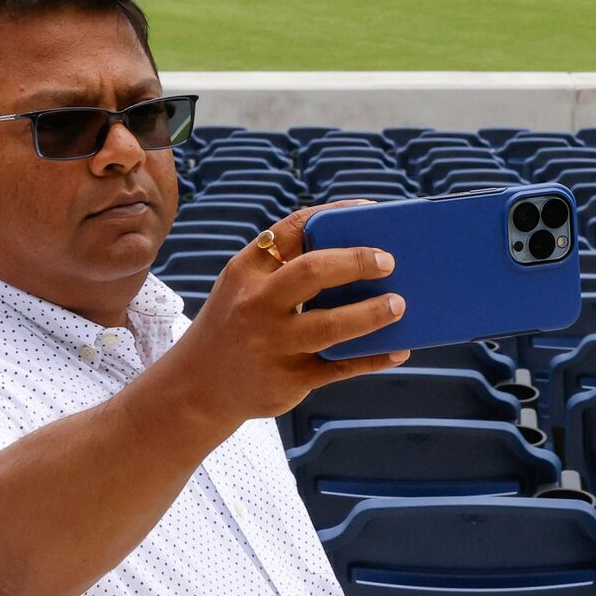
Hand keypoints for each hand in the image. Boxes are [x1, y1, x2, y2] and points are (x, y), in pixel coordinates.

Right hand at [153, 204, 410, 423]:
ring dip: (371, 314)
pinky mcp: (288, 380)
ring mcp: (272, 345)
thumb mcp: (243, 286)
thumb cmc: (236, 323)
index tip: (370, 210)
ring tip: (398, 304)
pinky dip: (373, 358)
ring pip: (331, 326)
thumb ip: (284, 266)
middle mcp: (256, 305)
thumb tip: (356, 252)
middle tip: (389, 261)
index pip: (293, 229)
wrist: (197, 386)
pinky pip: (339, 368)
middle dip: (356, 261)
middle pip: (312, 272)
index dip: (335, 214)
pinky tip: (397, 350)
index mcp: (246, 271)